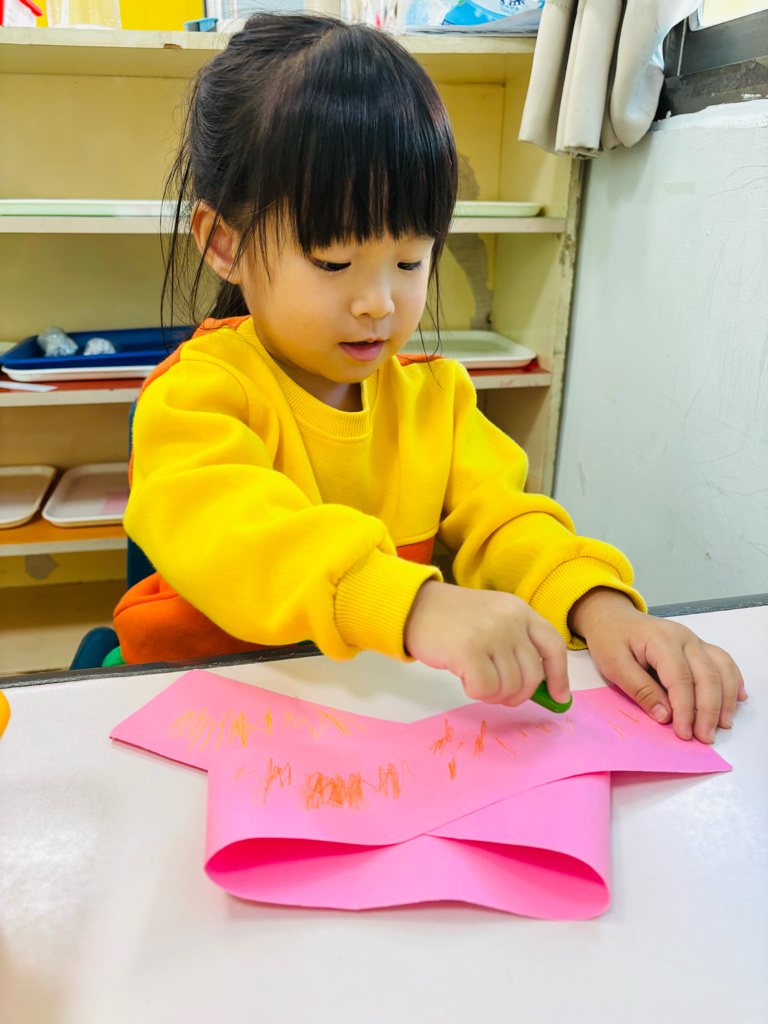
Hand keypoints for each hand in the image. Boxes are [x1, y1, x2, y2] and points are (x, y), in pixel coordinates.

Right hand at [404, 580, 569, 706]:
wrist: (413, 607)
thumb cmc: (452, 619)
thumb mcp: (493, 619)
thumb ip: (517, 645)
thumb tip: (544, 688)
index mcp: (520, 610)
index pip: (553, 646)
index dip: (560, 676)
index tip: (560, 698)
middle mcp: (510, 619)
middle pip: (533, 676)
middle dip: (517, 695)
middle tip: (497, 694)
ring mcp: (491, 633)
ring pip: (510, 687)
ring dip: (493, 695)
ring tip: (475, 681)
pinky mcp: (469, 650)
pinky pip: (486, 690)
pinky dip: (476, 692)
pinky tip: (464, 678)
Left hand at [569, 588, 747, 742]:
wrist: (612, 616)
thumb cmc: (610, 638)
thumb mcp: (614, 665)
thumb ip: (640, 689)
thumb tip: (664, 716)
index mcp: (661, 640)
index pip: (680, 679)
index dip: (685, 709)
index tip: (684, 733)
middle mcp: (684, 638)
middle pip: (707, 676)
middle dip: (708, 710)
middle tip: (705, 738)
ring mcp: (694, 640)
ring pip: (721, 669)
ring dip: (725, 698)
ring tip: (723, 724)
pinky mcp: (697, 646)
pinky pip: (722, 661)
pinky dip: (733, 680)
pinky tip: (737, 698)